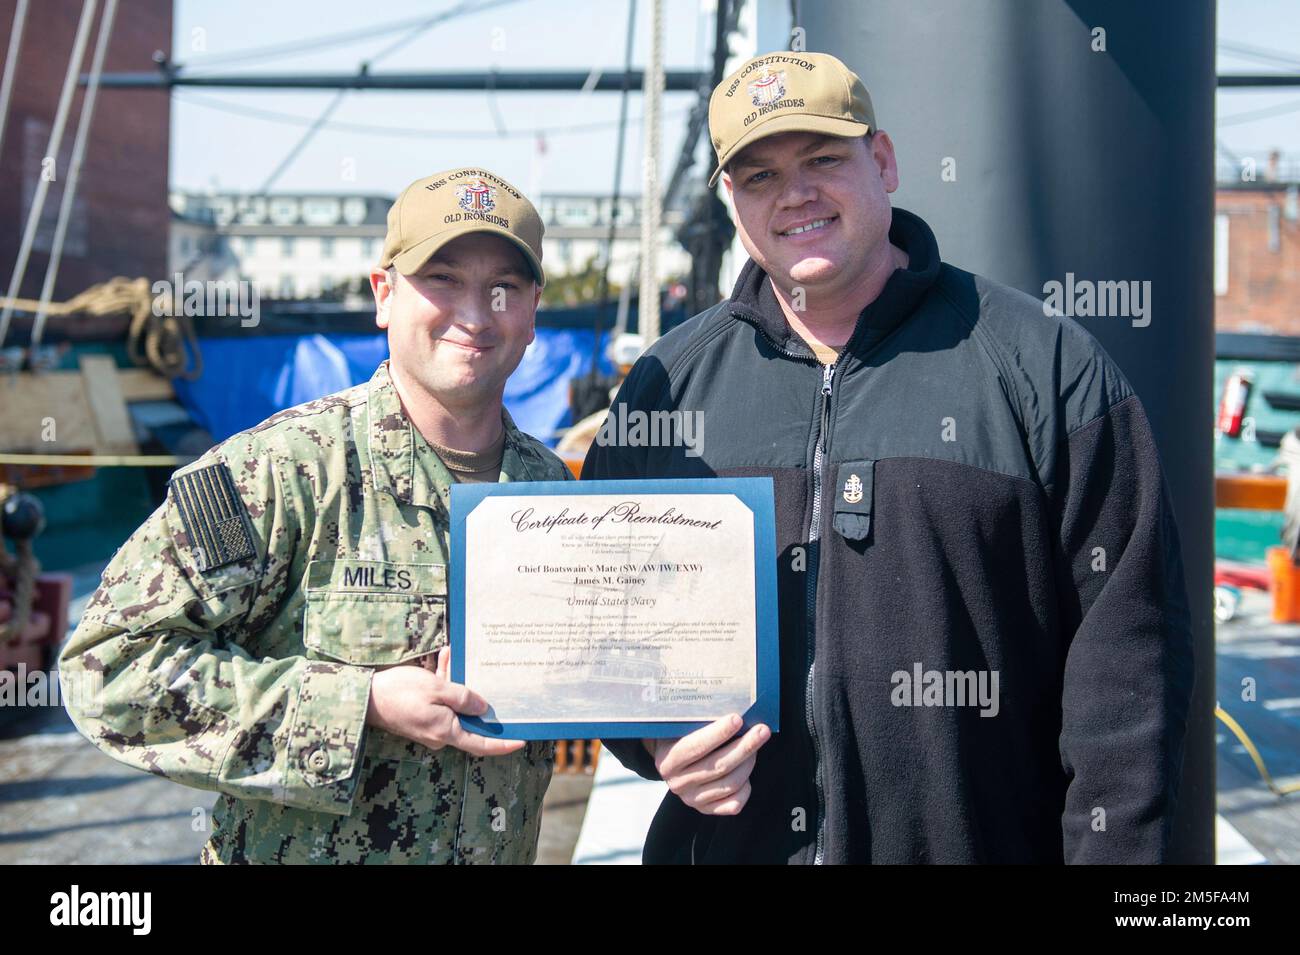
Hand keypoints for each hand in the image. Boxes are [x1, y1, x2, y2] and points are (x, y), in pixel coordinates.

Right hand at [366, 647, 524, 756]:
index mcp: (446, 731)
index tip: (521, 740)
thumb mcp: (436, 689)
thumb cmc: (399, 693)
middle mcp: (439, 733)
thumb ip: (463, 698)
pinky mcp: (420, 716)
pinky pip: (438, 701)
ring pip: (452, 704)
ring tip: (451, 656)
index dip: (502, 745)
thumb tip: (483, 709)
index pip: (481, 745)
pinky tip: (443, 659)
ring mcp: (429, 726)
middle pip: (467, 717)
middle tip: (479, 671)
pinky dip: (442, 682)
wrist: (363, 697)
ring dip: (454, 680)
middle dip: (473, 693)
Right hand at [646, 714, 769, 814]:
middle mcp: (678, 783)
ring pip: (730, 784)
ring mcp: (692, 799)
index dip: (718, 733)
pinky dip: (746, 788)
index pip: (695, 747)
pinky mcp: (706, 809)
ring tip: (756, 745)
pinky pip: (734, 805)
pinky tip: (746, 769)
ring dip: (748, 762)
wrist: (671, 761)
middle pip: (719, 766)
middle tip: (762, 730)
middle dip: (745, 746)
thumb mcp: (679, 726)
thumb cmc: (680, 737)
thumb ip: (697, 720)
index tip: (738, 718)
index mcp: (668, 759)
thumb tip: (730, 706)